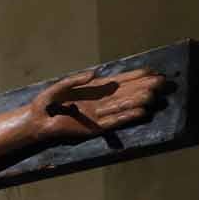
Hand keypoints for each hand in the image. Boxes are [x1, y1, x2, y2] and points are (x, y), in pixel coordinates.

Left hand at [33, 67, 163, 140]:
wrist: (36, 122)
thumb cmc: (46, 102)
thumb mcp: (60, 86)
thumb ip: (76, 80)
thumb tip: (97, 73)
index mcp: (95, 89)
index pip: (120, 81)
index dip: (136, 76)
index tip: (152, 71)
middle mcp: (101, 101)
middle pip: (127, 93)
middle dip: (144, 87)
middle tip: (161, 82)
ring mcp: (99, 115)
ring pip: (124, 107)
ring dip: (139, 101)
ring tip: (154, 95)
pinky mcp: (95, 129)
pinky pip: (115, 122)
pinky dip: (127, 117)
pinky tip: (142, 112)